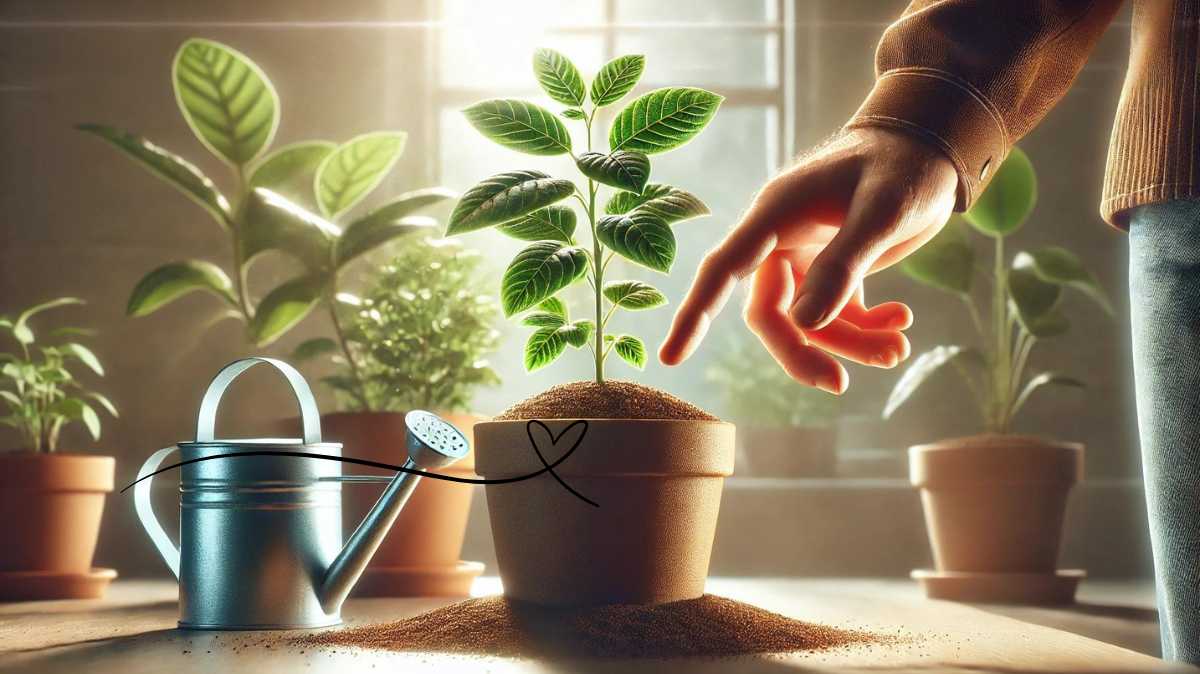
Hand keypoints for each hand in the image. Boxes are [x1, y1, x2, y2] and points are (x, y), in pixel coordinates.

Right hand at [659, 127, 958, 393]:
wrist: (932, 146)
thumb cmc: (904, 165)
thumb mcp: (882, 211)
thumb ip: (844, 265)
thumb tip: (805, 326)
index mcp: (775, 214)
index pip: (723, 269)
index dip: (694, 314)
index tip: (670, 358)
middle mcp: (782, 240)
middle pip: (771, 314)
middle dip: (804, 352)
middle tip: (840, 384)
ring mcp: (807, 257)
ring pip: (811, 323)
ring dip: (852, 343)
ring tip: (898, 348)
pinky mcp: (835, 269)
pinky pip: (839, 315)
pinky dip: (868, 329)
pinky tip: (901, 323)